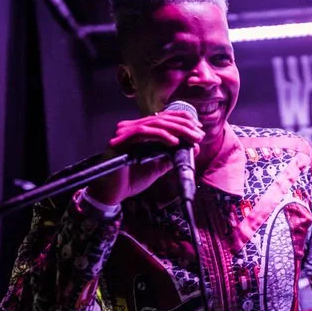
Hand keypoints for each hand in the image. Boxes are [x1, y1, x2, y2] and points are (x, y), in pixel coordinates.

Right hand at [87, 111, 203, 205]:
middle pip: (161, 118)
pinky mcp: (122, 141)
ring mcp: (125, 133)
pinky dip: (161, 136)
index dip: (181, 119)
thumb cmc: (131, 180)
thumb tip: (192, 148)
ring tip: (191, 138)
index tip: (198, 126)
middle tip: (199, 133)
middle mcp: (131, 128)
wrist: (112, 193)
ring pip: (155, 123)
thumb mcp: (157, 167)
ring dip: (177, 130)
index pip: (162, 117)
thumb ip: (172, 157)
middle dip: (184, 125)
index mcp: (139, 131)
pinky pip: (144, 133)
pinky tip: (174, 142)